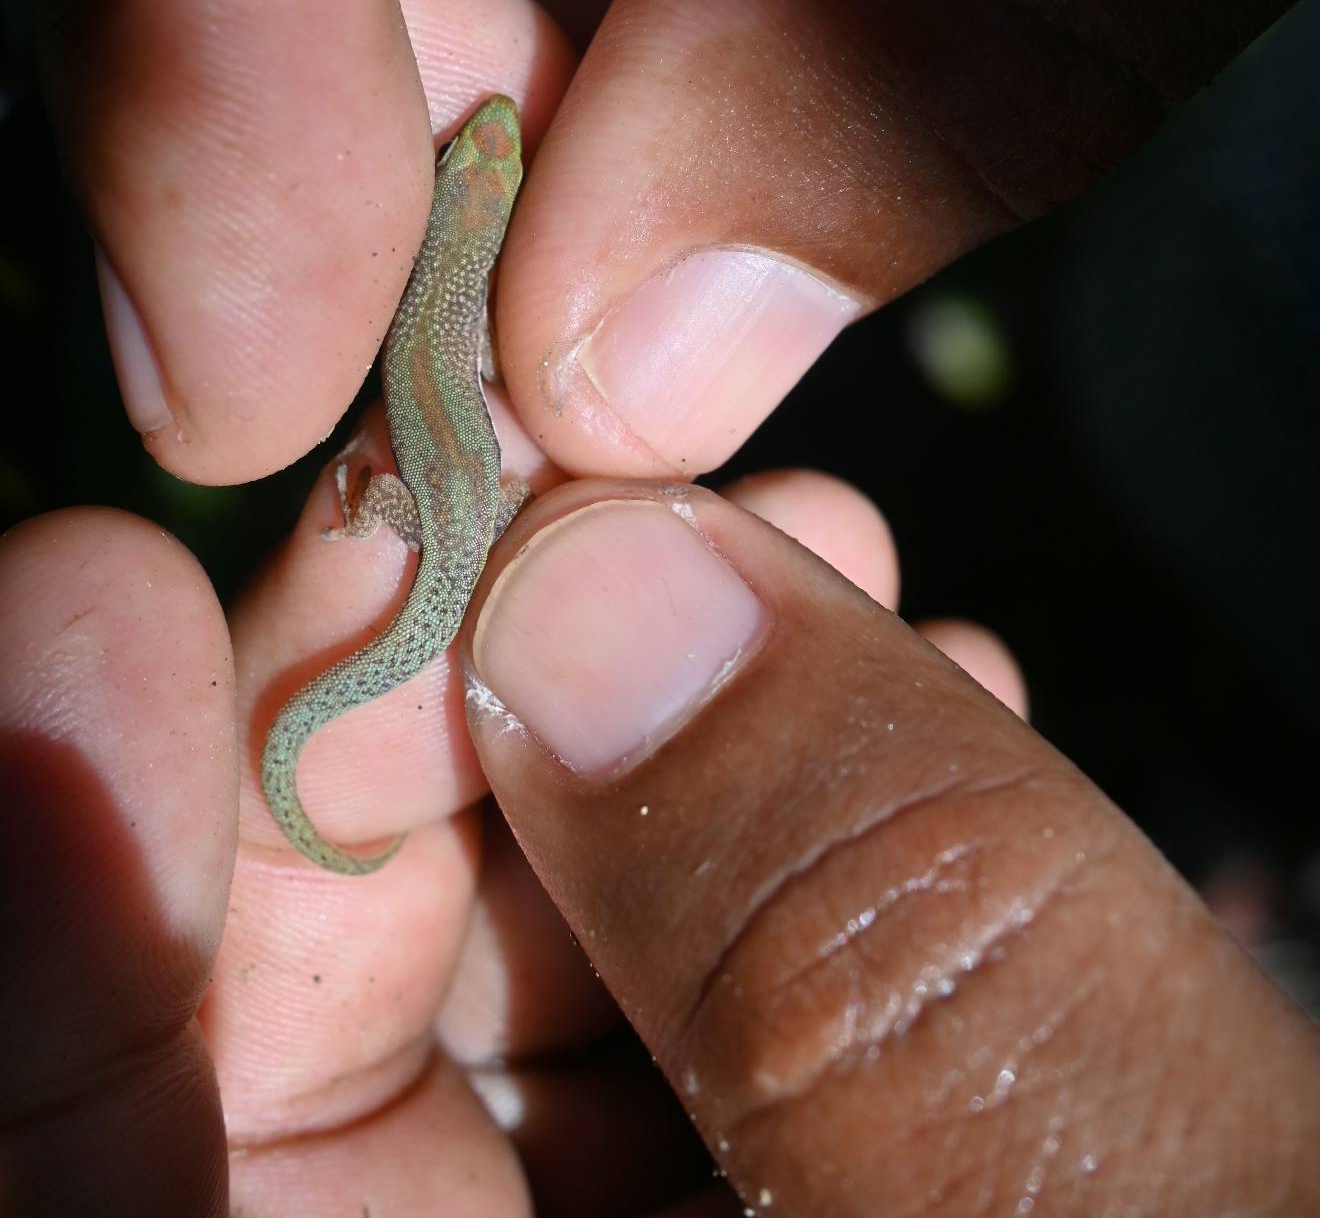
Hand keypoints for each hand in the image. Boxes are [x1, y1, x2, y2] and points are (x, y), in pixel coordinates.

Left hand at [3, 476, 1319, 1214]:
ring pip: (532, 1025)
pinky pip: (711, 1054)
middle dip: (431, 733)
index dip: (70, 903)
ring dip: (635, 746)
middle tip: (570, 498)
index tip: (104, 590)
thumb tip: (609, 604)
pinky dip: (778, 854)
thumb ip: (877, 985)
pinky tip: (910, 698)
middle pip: (317, 1067)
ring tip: (805, 554)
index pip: (114, 1215)